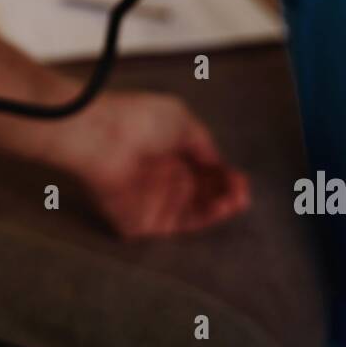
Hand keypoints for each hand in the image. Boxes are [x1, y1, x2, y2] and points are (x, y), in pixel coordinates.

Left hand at [40, 90, 250, 239]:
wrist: (102, 136)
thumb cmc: (139, 120)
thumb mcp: (182, 122)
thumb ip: (203, 145)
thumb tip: (218, 163)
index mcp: (167, 152)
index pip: (201, 171)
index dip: (223, 175)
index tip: (239, 177)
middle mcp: (160, 178)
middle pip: (202, 193)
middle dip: (226, 192)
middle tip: (242, 192)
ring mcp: (152, 202)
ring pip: (196, 211)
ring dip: (221, 207)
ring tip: (237, 199)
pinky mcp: (141, 222)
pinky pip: (179, 226)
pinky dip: (205, 219)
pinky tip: (221, 207)